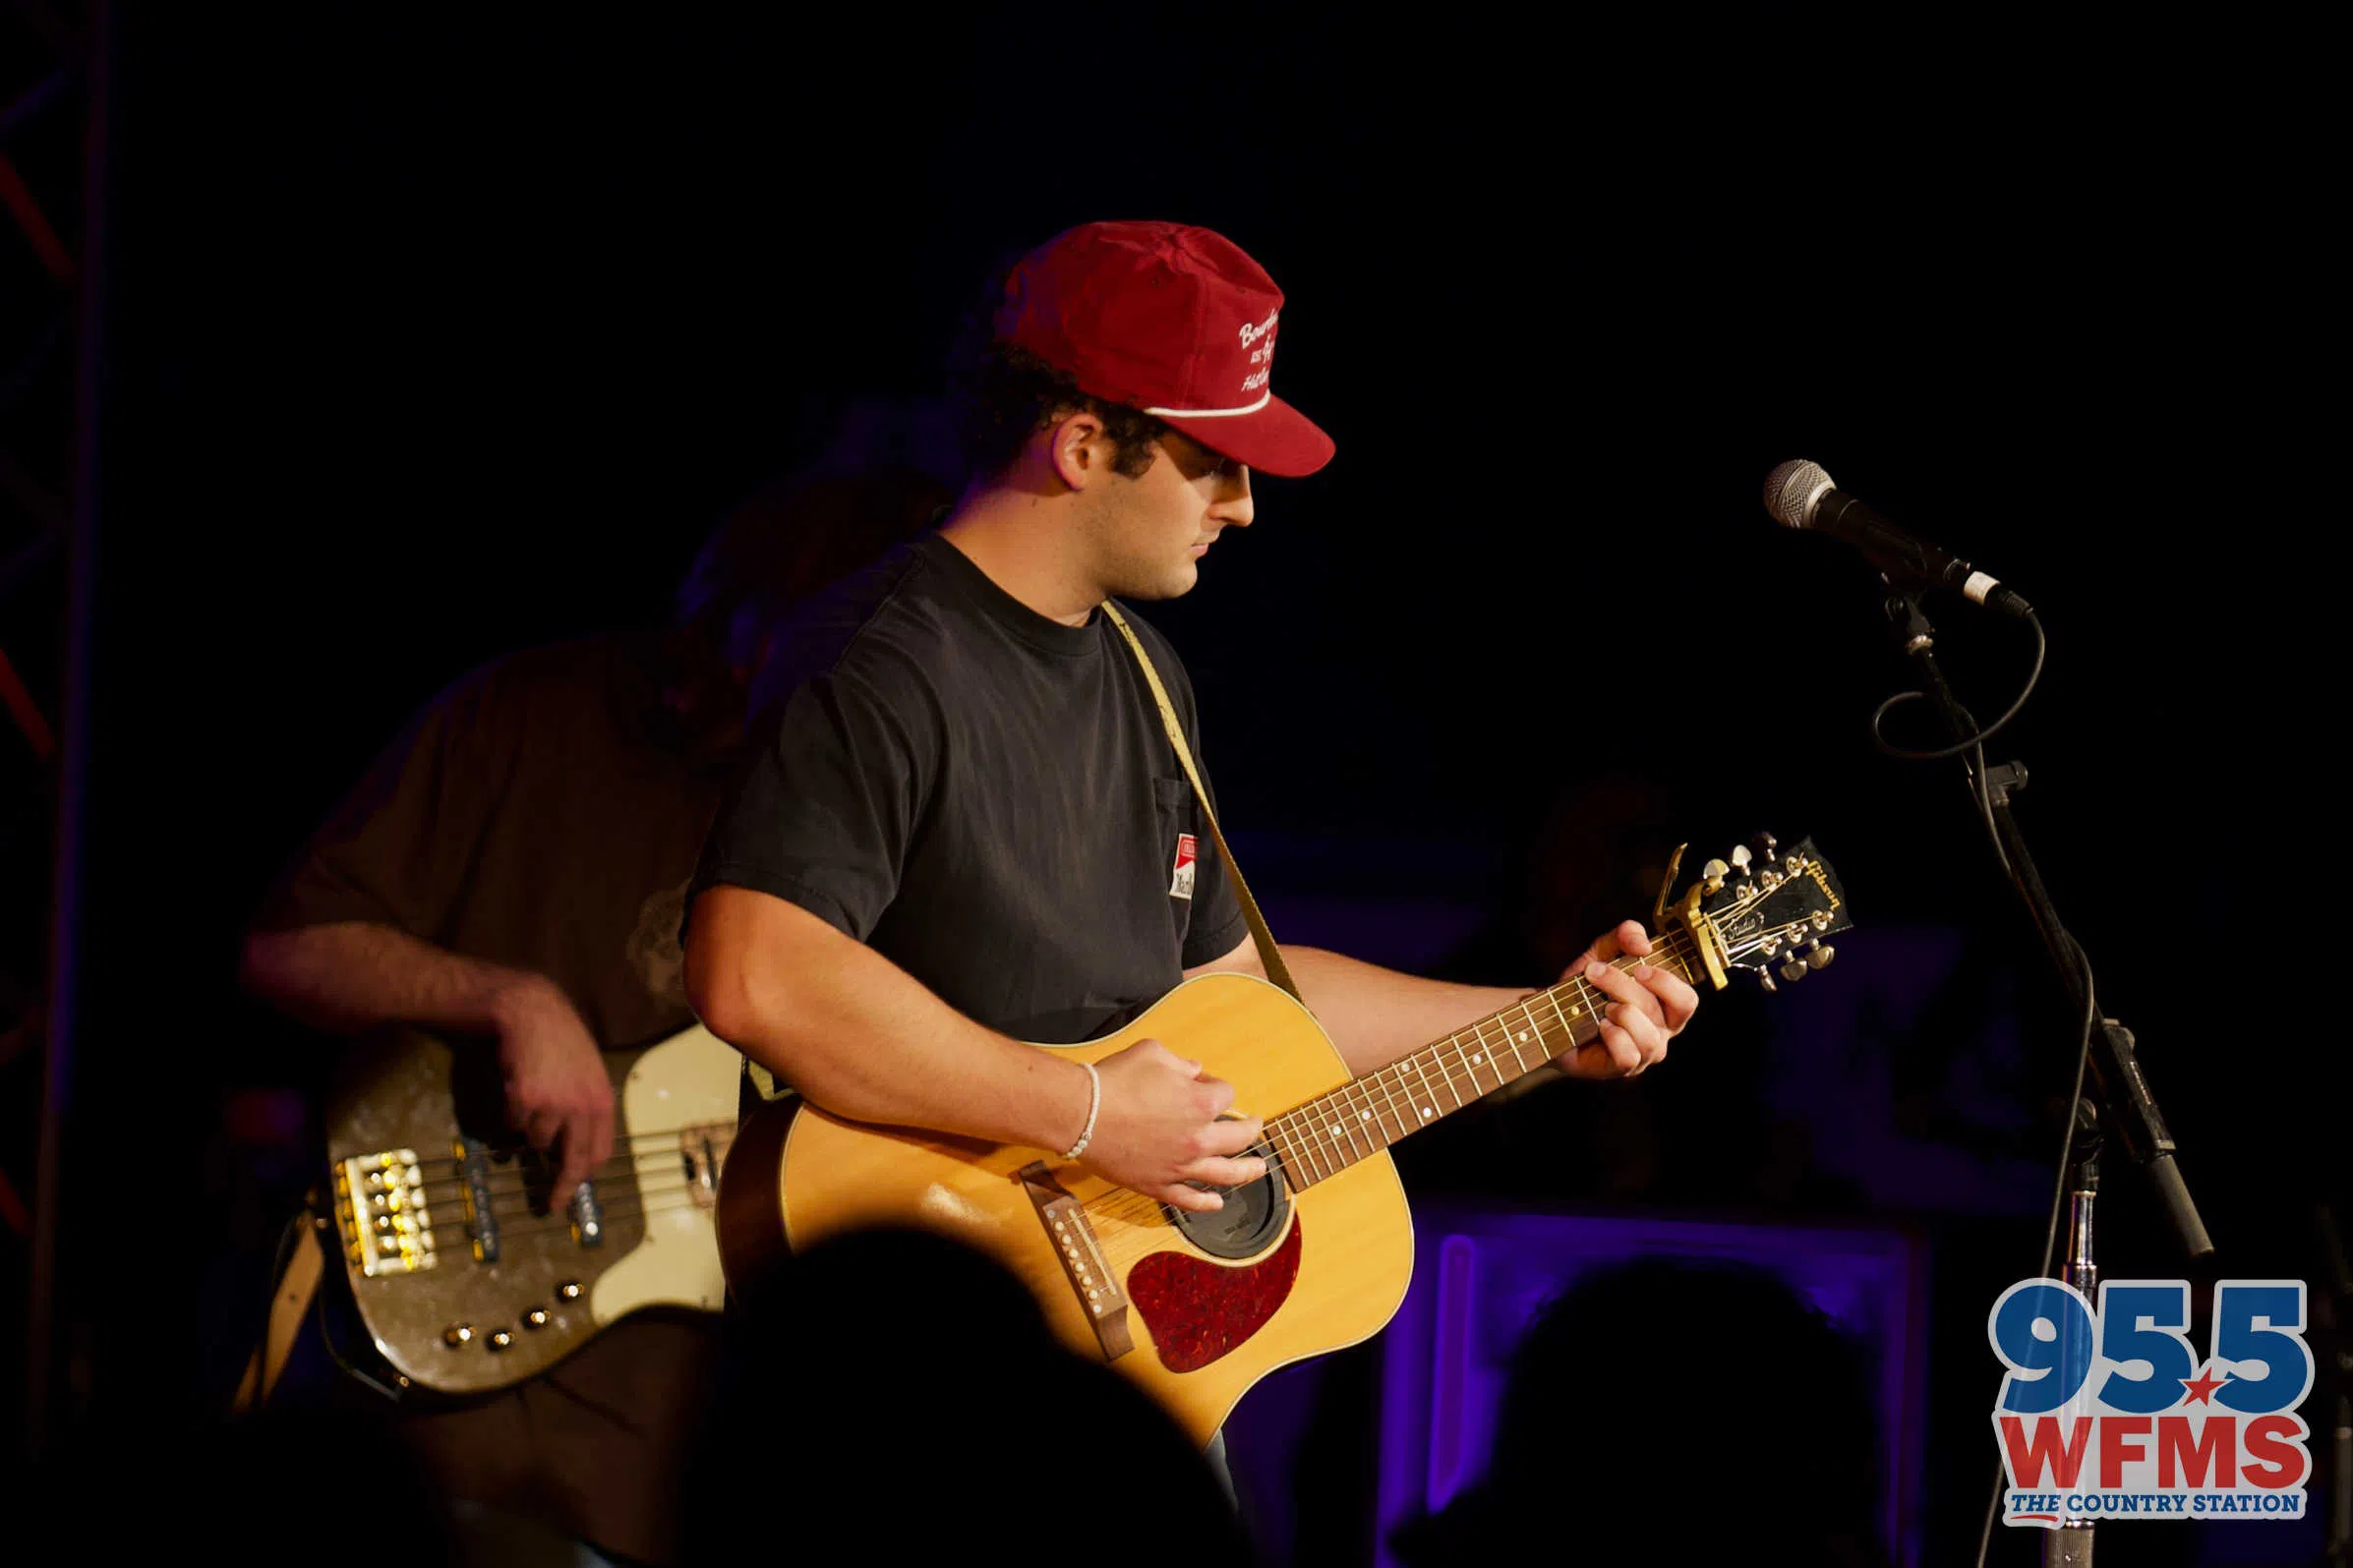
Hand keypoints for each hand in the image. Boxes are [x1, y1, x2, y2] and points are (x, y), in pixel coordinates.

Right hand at [488, 974, 613, 1201]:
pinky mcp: (525, 1101)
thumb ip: (587, 1108)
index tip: (576, 1189)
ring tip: (531, 1097)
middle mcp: (582, 1107)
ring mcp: (553, 1105)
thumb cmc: (561, 1041)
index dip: (586, 1174)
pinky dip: (510, 1113)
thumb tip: (577, 1149)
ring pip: (535, 1141)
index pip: (600, 1152)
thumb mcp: (588, 1074)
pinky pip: (512, 1124)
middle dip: (561, 1187)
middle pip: (573, 1161)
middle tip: (552, 1205)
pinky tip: (517, 1087)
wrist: (532, 1012)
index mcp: (603, 1101)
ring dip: (529, 1128)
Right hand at [1079, 1039, 1265, 1212]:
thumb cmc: (1115, 1080)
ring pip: (1226, 1174)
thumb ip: (1180, 1063)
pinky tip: (1217, 1203)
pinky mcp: (1159, 1185)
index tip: (1204, 1084)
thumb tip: (1194, 1071)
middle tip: (1256, 1126)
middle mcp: (1198, 1138)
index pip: (1226, 1094)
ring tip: (1259, 1169)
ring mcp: (1181, 1166)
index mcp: (1202, 1103)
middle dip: (1251, 1129)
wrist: (1080, 1114)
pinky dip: (1206, 1203)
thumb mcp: (1153, 1053)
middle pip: (1239, 1136)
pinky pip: (1189, 1199)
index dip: (1215, 1086)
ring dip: (1247, 1171)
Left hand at [1552, 920, 1699, 1080]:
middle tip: (1596, 973)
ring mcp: (1644, 1054)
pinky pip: (1629, 1055)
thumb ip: (1624, 936)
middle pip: (1658, 1010)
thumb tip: (1643, 944)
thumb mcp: (1603, 953)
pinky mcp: (1623, 1068)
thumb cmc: (1587, 988)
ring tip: (1601, 1006)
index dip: (1665, 982)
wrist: (1553, 1017)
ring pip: (1647, 1035)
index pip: (1687, 1000)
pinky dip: (1613, 1037)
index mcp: (1666, 1007)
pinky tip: (1599, 1026)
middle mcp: (1662, 1032)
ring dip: (1619, 1012)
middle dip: (1624, 986)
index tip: (1637, 967)